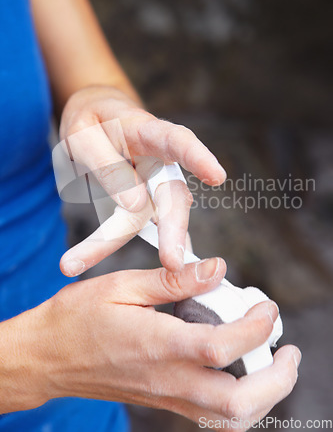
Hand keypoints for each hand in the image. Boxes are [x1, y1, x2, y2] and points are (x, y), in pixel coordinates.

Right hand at [24, 258, 299, 429]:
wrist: (48, 356)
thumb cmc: (78, 316)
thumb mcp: (122, 284)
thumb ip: (174, 280)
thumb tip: (217, 268)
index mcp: (157, 345)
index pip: (222, 346)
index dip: (256, 327)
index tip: (265, 305)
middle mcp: (166, 379)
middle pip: (237, 404)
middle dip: (277, 380)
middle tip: (288, 350)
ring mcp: (165, 396)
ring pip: (229, 419)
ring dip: (263, 395)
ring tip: (273, 361)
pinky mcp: (162, 399)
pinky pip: (211, 415)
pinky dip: (239, 401)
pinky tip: (239, 370)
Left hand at [58, 85, 225, 275]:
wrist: (95, 120)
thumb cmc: (90, 122)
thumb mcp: (81, 135)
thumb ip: (106, 165)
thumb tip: (137, 205)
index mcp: (145, 131)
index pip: (175, 140)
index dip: (197, 156)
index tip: (217, 177)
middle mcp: (160, 159)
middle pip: (172, 193)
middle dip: (173, 228)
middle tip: (173, 261)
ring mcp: (157, 181)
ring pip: (159, 216)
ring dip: (158, 244)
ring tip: (148, 268)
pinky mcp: (149, 198)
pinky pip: (150, 225)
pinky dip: (154, 246)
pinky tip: (168, 273)